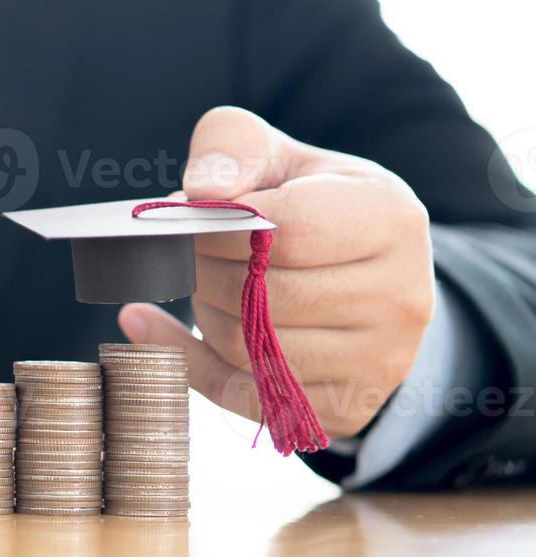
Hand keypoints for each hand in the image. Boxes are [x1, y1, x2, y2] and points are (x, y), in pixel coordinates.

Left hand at [118, 106, 435, 438]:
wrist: (363, 268)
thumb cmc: (309, 201)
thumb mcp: (277, 154)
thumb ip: (232, 146)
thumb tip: (200, 192)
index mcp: (391, 220)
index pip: (288, 234)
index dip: (218, 228)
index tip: (190, 217)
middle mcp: (401, 298)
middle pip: (264, 297)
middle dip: (203, 270)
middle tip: (185, 251)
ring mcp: (380, 363)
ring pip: (249, 349)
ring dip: (202, 313)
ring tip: (197, 282)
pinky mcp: (345, 410)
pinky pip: (243, 395)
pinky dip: (188, 362)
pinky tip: (155, 328)